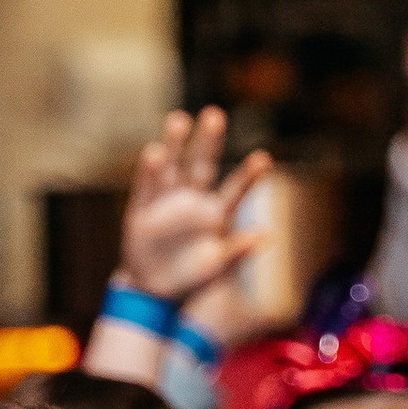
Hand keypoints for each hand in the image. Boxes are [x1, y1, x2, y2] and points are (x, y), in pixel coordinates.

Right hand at [120, 109, 265, 306]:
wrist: (155, 292)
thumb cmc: (193, 279)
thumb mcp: (217, 267)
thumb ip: (237, 251)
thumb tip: (265, 236)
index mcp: (216, 213)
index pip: (235, 190)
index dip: (248, 176)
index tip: (263, 159)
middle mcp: (192, 200)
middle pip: (201, 165)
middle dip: (208, 142)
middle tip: (214, 115)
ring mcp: (167, 202)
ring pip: (171, 167)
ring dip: (174, 144)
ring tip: (179, 120)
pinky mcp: (142, 210)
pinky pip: (146, 188)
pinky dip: (149, 172)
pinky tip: (153, 154)